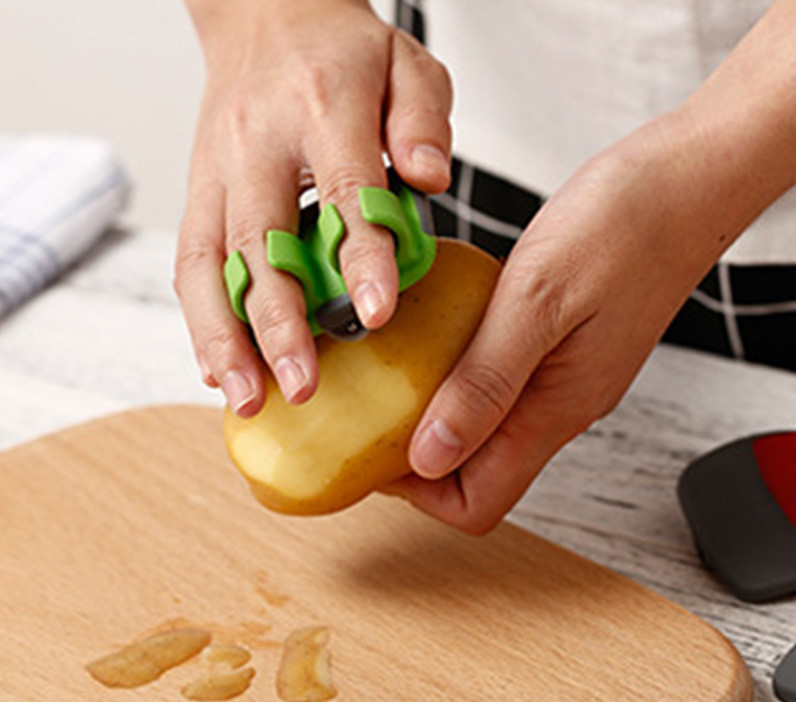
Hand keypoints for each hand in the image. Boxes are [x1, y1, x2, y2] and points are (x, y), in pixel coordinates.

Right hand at [174, 0, 451, 414]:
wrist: (265, 15)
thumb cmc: (344, 51)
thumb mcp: (405, 62)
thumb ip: (424, 117)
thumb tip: (431, 176)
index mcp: (323, 106)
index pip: (343, 190)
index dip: (360, 256)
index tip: (375, 316)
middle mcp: (257, 142)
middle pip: (259, 242)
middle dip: (277, 323)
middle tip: (301, 387)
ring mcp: (217, 169)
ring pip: (208, 263)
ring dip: (223, 337)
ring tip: (246, 398)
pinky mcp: (198, 190)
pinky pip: (191, 263)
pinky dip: (202, 320)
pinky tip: (219, 368)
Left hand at [387, 113, 744, 533]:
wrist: (688, 181)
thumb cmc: (624, 225)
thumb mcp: (537, 300)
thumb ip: (486, 382)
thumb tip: (430, 457)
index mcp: (555, 410)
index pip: (477, 503)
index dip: (418, 490)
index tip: (375, 442)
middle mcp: (559, 407)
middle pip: (475, 474)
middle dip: (415, 453)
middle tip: (375, 399)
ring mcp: (562, 380)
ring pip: (485, 428)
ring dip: (434, 408)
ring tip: (397, 364)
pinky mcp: (560, 349)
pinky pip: (499, 383)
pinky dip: (460, 369)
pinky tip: (440, 330)